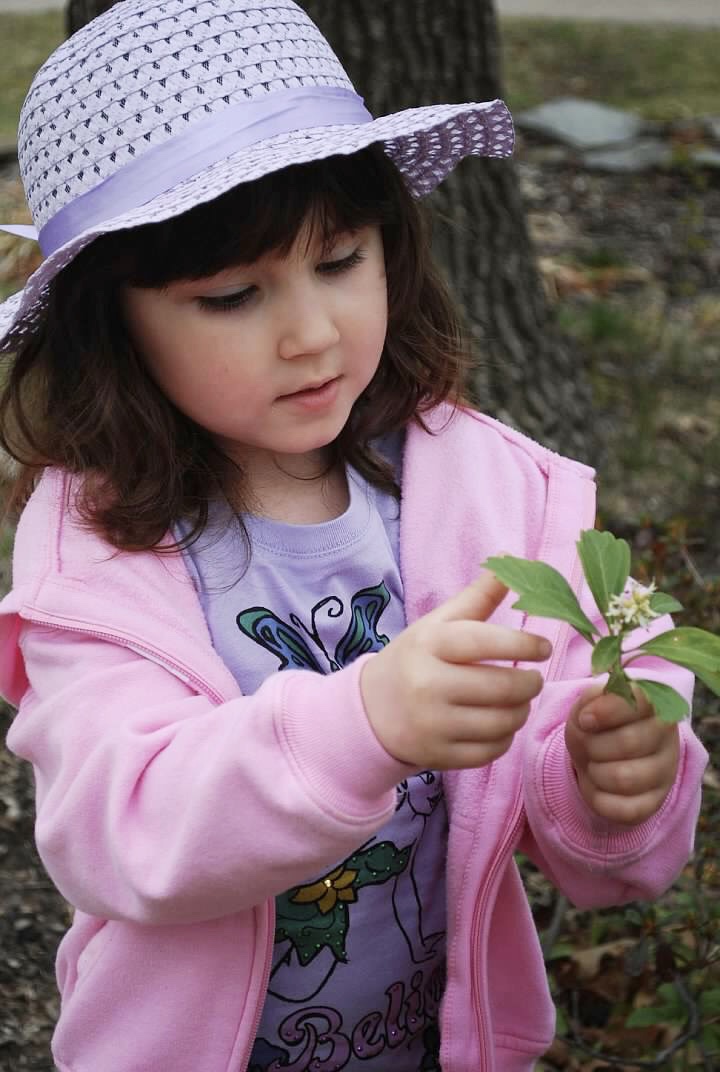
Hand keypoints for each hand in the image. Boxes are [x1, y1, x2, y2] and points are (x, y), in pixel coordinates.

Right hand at [360, 572, 551, 769]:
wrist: (370, 710)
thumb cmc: (414, 659)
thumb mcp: (437, 624)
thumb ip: (477, 596)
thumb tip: (509, 557)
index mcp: (430, 644)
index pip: (485, 642)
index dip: (522, 644)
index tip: (543, 647)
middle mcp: (428, 684)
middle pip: (502, 687)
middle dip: (530, 684)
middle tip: (533, 679)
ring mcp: (432, 723)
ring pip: (502, 722)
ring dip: (521, 711)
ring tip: (518, 701)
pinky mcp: (438, 755)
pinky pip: (491, 751)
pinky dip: (505, 738)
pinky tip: (499, 723)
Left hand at [565, 684, 679, 825]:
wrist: (598, 755)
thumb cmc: (597, 725)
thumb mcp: (589, 704)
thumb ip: (591, 700)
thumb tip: (589, 717)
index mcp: (655, 705)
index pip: (639, 702)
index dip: (604, 712)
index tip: (585, 719)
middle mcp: (668, 739)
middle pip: (628, 742)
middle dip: (593, 745)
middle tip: (588, 745)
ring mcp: (665, 774)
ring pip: (624, 778)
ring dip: (595, 771)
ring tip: (594, 764)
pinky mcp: (654, 804)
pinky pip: (623, 809)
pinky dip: (598, 797)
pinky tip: (600, 786)